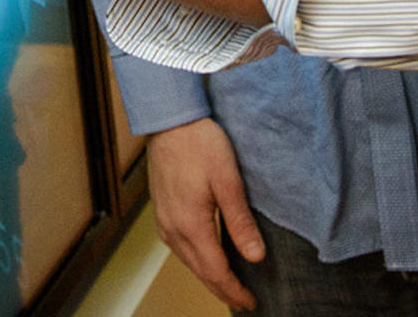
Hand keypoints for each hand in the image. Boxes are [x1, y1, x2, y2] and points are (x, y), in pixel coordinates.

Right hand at [145, 118, 263, 309]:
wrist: (170, 119)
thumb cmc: (199, 143)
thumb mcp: (228, 180)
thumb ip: (240, 221)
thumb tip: (255, 257)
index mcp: (191, 225)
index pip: (216, 271)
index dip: (234, 291)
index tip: (251, 303)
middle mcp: (173, 229)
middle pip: (200, 272)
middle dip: (222, 289)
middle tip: (243, 301)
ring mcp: (164, 221)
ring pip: (189, 261)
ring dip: (209, 276)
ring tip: (228, 284)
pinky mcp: (162, 211)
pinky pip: (180, 247)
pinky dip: (196, 260)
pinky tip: (207, 257)